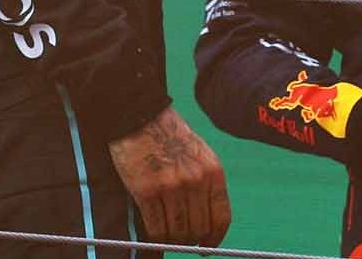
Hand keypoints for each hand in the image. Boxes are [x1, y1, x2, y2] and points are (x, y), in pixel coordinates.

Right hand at [107, 106, 230, 247]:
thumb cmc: (169, 135)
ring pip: (178, 233)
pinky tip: (151, 241)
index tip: (207, 247)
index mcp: (213, 172)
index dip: (215, 238)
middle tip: (181, 242)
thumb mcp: (199, 154)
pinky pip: (155, 230)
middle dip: (191, 241)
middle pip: (199, 230)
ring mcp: (172, 187)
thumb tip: (205, 219)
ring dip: (172, 241)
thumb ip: (205, 183)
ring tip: (166, 237)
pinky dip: (154, 242)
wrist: (140, 116)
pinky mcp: (147, 192)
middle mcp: (196, 181)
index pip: (221, 217)